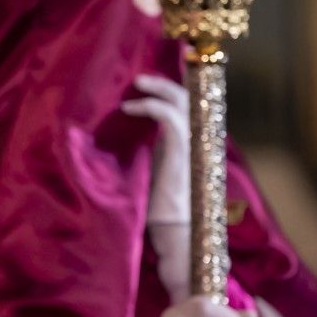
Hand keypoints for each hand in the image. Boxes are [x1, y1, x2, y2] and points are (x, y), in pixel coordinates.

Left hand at [122, 74, 192, 300]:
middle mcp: (197, 143)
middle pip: (191, 99)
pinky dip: (151, 107)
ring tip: (136, 84)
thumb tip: (118, 133)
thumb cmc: (157, 210)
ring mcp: (194, 148)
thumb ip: (146, 151)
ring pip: (185, 103)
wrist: (174, 237)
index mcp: (191, 146)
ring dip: (159, 89)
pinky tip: (129, 108)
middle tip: (140, 78)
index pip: (189, 108)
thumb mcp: (150, 172)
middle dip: (166, 83)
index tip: (147, 81)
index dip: (173, 90)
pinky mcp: (184, 156)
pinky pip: (172, 119)